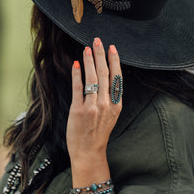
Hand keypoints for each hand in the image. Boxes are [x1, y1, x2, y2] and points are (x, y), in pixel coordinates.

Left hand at [66, 37, 122, 166]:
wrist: (89, 152)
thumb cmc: (98, 133)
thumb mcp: (111, 115)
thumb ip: (109, 98)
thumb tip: (105, 78)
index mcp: (116, 104)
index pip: (117, 77)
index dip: (114, 61)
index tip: (112, 48)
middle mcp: (106, 104)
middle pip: (104, 74)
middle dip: (101, 55)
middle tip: (97, 41)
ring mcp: (92, 107)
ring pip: (92, 78)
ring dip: (89, 61)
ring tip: (86, 48)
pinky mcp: (78, 111)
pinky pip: (78, 88)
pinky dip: (77, 74)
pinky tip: (76, 64)